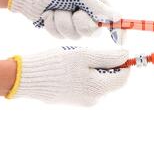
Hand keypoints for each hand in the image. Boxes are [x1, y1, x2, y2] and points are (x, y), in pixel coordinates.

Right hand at [6, 47, 129, 105]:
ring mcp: (83, 102)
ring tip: (76, 60)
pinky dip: (84, 75)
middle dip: (107, 65)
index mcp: (99, 89)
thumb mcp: (84, 55)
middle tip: (90, 53)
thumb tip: (127, 55)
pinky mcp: (73, 100)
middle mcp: (94, 100)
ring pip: (98, 82)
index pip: (123, 77)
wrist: (26, 79)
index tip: (117, 51)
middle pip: (111, 80)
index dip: (124, 63)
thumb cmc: (56, 64)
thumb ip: (108, 57)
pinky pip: (87, 86)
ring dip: (94, 69)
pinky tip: (69, 68)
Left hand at [8, 0, 118, 39]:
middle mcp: (86, 12)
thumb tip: (118, 18)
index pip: (113, 18)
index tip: (119, 42)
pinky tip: (47, 14)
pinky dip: (53, 25)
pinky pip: (61, 36)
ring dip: (63, 22)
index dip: (118, 30)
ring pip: (75, 35)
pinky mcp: (59, 28)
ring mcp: (72, 21)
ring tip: (55, 9)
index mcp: (95, 0)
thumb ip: (99, 7)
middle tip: (74, 12)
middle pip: (93, 31)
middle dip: (81, 23)